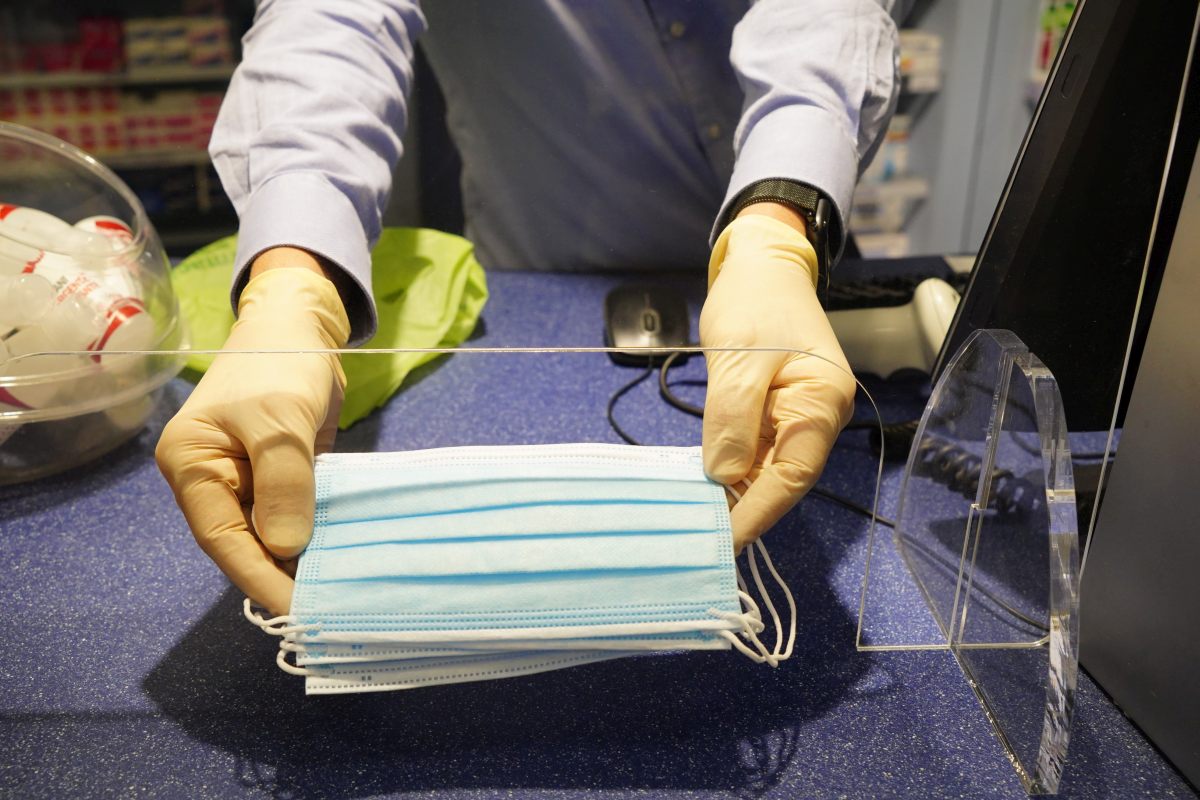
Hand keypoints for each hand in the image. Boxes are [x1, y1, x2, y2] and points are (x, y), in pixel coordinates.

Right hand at [156, 258, 349, 615]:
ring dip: (303, 559)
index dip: (258, 576)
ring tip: (339, 593)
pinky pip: (297, 514)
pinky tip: (345, 558)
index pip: (222, 537)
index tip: (295, 609)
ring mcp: (249, 479)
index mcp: (193, 466)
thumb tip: (287, 548)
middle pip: (245, 542)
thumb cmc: (279, 363)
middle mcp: (214, 480)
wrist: (301, 324)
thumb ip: (283, 482)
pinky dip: (317, 535)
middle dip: (281, 575)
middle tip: (325, 609)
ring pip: (273, 533)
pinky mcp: (283, 476)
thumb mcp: (279, 419)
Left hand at [700, 211, 855, 551]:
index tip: (725, 540)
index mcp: (823, 401)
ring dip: (734, 492)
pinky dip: (730, 468)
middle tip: (700, 539)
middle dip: (744, 507)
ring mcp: (799, 415)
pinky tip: (704, 487)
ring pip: (766, 467)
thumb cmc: (754, 302)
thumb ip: (731, 418)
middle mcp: (819, 415)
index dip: (758, 510)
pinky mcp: (777, 411)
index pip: (793, 474)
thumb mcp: (738, 358)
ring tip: (697, 521)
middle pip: (782, 477)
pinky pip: (755, 450)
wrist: (761, 265)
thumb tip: (722, 476)